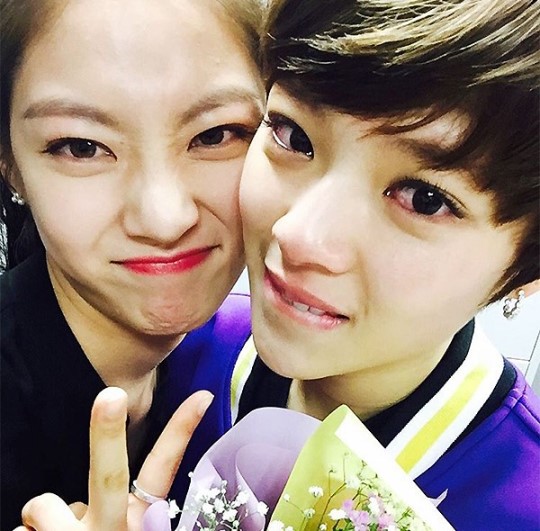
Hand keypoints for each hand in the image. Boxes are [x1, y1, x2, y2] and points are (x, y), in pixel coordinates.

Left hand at [14, 387, 212, 530]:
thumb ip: (105, 511)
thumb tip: (62, 499)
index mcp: (139, 521)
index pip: (165, 468)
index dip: (182, 430)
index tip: (202, 395)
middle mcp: (114, 529)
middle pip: (110, 476)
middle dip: (107, 433)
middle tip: (111, 395)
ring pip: (45, 504)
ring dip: (42, 518)